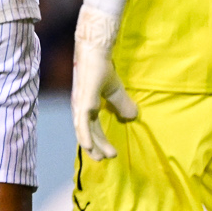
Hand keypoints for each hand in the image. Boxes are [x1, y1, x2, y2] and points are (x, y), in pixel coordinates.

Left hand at [70, 15, 138, 160]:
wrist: (96, 51)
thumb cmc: (101, 69)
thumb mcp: (114, 90)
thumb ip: (122, 104)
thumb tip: (132, 117)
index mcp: (85, 106)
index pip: (91, 128)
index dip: (98, 141)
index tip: (108, 154)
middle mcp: (79, 107)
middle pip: (86, 132)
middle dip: (95, 147)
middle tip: (105, 159)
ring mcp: (80, 103)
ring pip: (83, 129)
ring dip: (92, 145)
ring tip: (102, 157)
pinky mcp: (83, 98)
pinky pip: (83, 120)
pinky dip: (84, 134)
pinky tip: (88, 146)